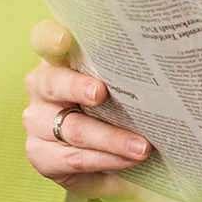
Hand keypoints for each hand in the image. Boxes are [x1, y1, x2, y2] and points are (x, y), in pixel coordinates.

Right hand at [22, 18, 150, 198]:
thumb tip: (164, 65)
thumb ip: (127, 73)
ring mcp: (37, 120)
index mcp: (61, 59)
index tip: (64, 39)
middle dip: (79, 87)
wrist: (116, 164)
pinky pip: (74, 157)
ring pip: (72, 128)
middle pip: (53, 82)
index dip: (50, 37)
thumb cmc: (121, 113)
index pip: (45, 39)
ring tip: (142, 146)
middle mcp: (42, 85)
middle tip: (102, 93)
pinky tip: (128, 161)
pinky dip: (105, 160)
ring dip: (110, 138)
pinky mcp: (40, 154)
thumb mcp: (125, 88)